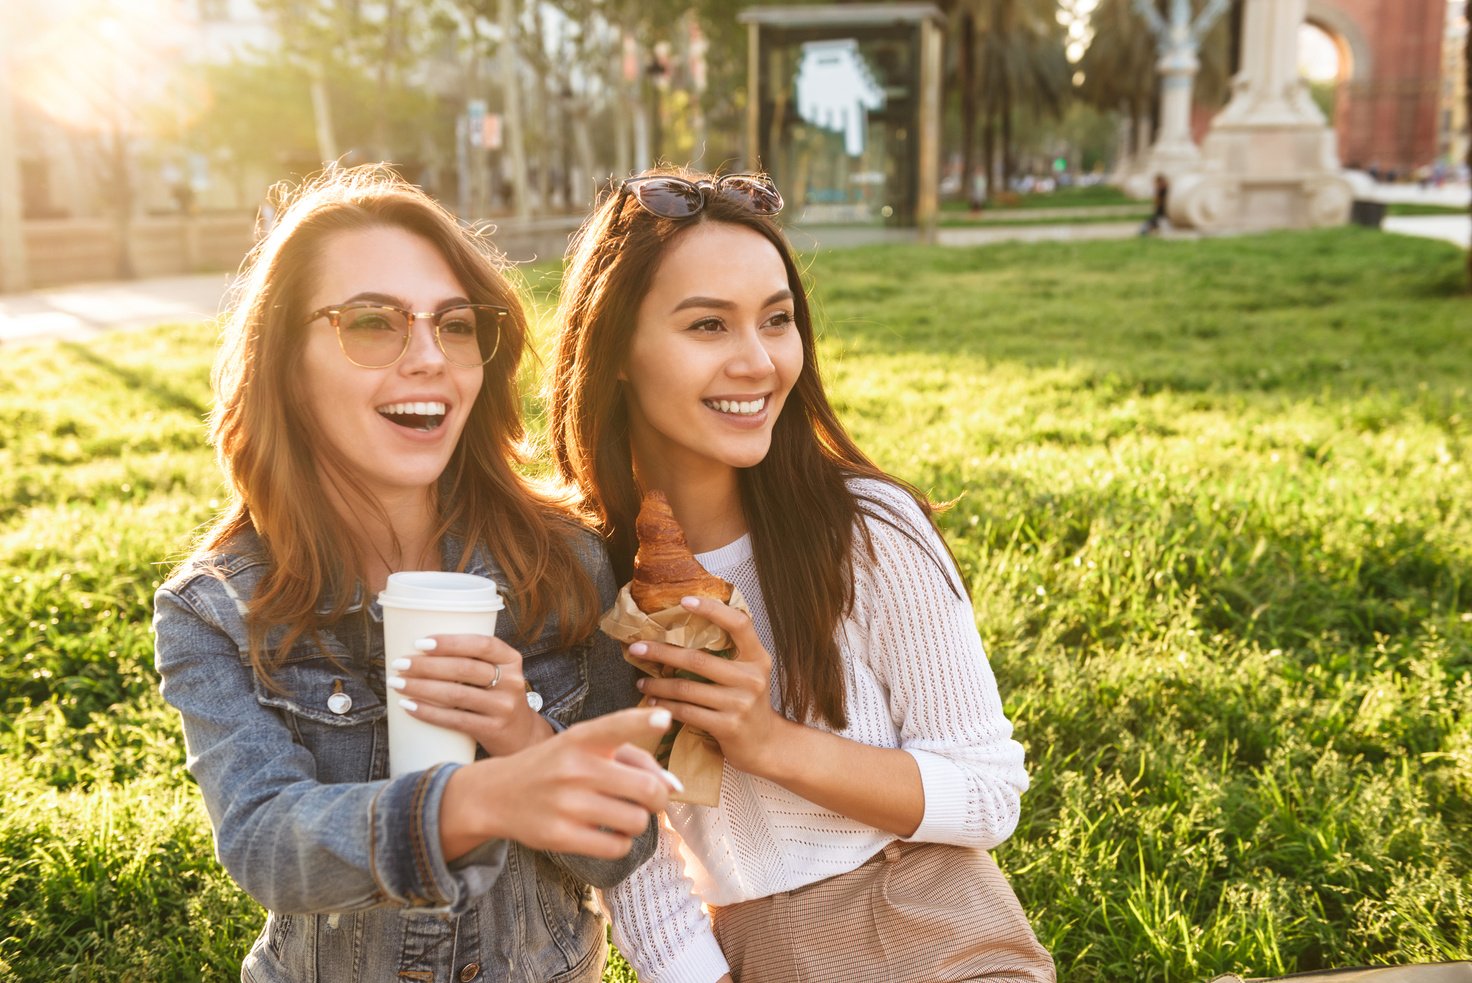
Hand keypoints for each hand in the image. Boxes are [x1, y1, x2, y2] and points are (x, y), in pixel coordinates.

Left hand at [390, 633, 548, 756]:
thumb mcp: (498, 673)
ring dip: (421, 688)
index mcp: (511, 659)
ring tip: (397, 683)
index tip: (420, 643)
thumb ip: (474, 660)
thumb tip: (422, 649)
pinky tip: (409, 706)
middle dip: (426, 665)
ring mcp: (503, 707)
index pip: (481, 644)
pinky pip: (455, 720)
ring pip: (456, 694)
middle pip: (464, 669)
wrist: (522, 735)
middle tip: (399, 664)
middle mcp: (511, 681)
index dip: (450, 642)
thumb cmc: (498, 698)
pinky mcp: (493, 729)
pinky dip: (428, 712)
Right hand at [453, 707, 678, 859]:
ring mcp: (566, 803)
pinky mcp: (560, 836)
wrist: (496, 793)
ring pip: (637, 821)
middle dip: (659, 798)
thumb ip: (634, 758)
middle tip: (651, 800)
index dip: (643, 721)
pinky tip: (607, 832)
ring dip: (639, 821)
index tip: (665, 718)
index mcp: (581, 738)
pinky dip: (621, 842)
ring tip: (624, 815)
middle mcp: (574, 767)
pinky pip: (617, 846)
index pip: (616, 726)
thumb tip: (676, 787)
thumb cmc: (556, 766)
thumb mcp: (585, 748)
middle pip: (648, 789)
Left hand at [629, 596, 790, 776]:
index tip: (684, 600)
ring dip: (658, 686)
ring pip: (687, 688)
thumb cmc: (749, 703)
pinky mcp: (728, 726)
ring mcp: (741, 703)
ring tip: (641, 683)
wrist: (766, 745)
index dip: (712, 609)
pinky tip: (653, 705)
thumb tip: (682, 631)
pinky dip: (666, 708)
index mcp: (758, 658)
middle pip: (698, 659)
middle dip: (661, 652)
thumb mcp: (749, 673)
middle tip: (636, 648)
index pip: (739, 623)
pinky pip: (687, 712)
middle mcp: (752, 678)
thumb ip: (729, 654)